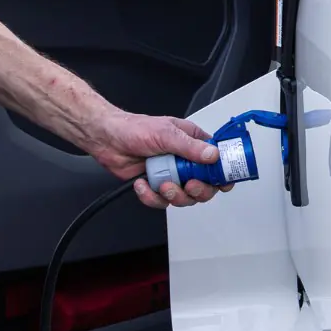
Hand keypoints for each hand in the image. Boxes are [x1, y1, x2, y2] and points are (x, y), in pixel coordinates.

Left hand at [81, 108, 225, 208]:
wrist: (107, 139)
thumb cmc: (134, 129)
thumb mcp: (166, 134)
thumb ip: (190, 147)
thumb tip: (213, 155)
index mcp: (192, 143)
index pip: (218, 160)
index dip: (224, 173)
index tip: (223, 182)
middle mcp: (184, 161)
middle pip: (206, 185)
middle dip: (199, 190)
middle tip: (189, 184)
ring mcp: (171, 174)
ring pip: (185, 197)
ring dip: (174, 195)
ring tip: (162, 185)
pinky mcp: (156, 186)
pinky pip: (162, 201)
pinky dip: (152, 196)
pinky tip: (143, 184)